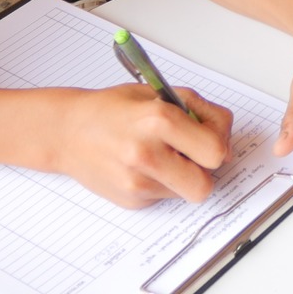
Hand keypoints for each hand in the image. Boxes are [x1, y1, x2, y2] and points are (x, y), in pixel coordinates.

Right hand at [51, 85, 232, 207]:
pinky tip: (142, 165)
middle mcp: (147, 154)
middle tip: (193, 154)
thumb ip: (199, 111)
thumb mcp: (159, 93)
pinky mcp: (130, 200)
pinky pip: (165, 196)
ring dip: (183, 176)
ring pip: (185, 193)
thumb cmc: (114, 108)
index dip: (219, 143)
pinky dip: (163, 182)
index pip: (215, 151)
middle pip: (204, 186)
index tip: (209, 135)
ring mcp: (136, 182)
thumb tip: (225, 143)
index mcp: (159, 120)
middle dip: (205, 171)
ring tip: (163, 155)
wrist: (67, 131)